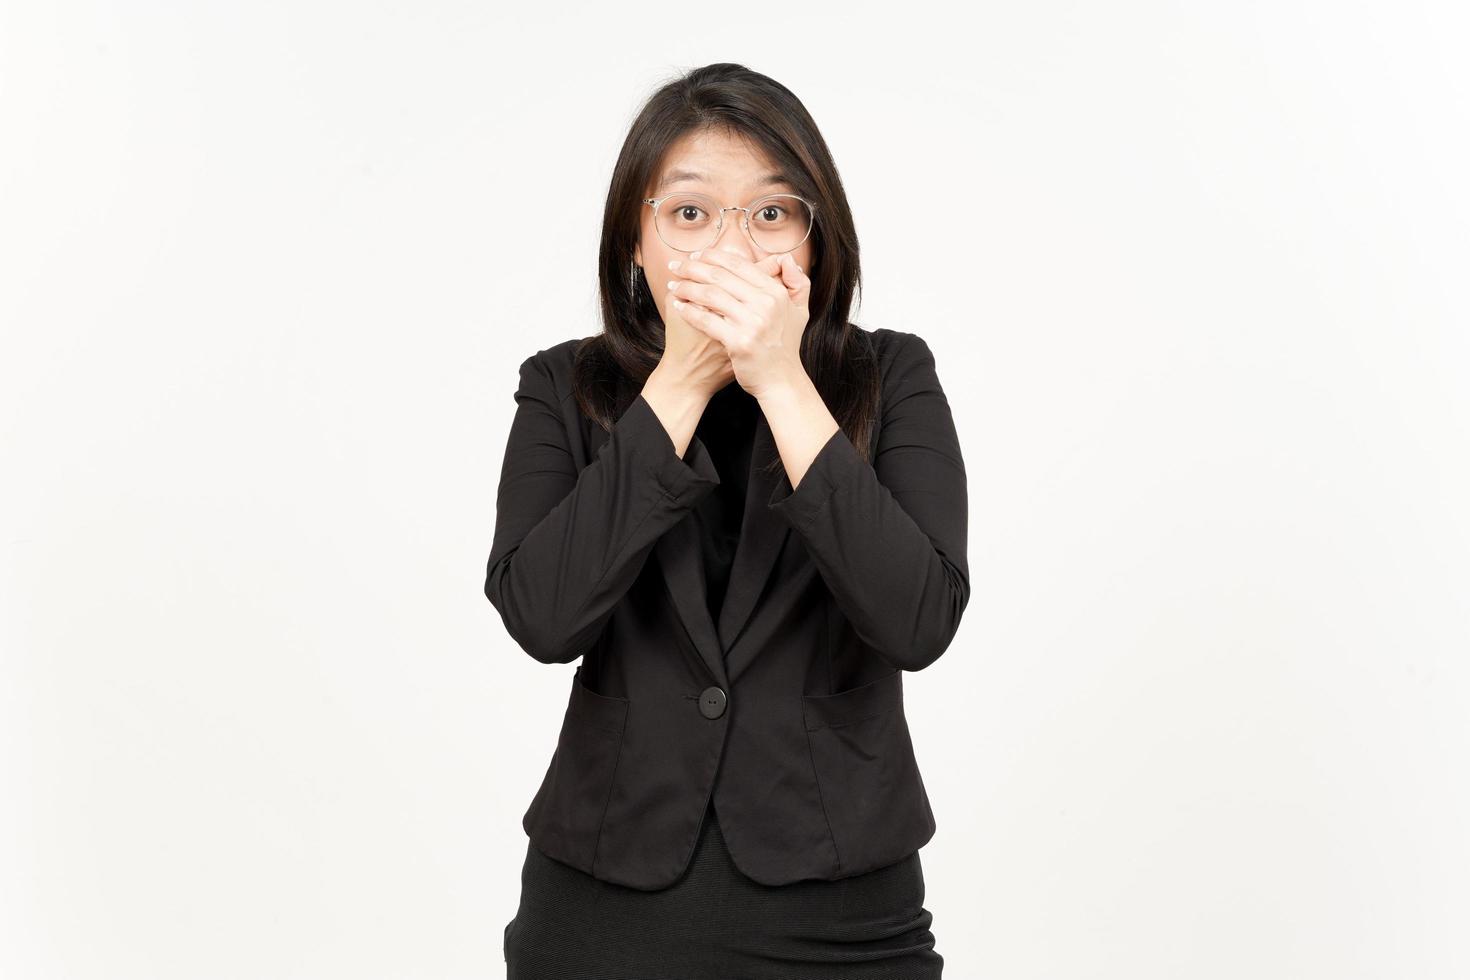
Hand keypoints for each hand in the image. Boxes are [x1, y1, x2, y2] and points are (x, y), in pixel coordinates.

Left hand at [665, 249, 811, 398]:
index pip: (738, 265)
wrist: (781, 381)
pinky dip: (689, 311)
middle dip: (693, 268)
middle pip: (720, 276)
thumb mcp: (799, 311)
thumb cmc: (785, 345)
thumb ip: (797, 282)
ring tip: (674, 286)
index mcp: (776, 293)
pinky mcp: (739, 342)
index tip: (695, 256)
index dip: (712, 257)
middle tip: (676, 266)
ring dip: (687, 287)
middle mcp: (766, 305)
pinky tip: (679, 307)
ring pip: (710, 295)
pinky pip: (707, 320)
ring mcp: (753, 324)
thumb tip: (787, 259)